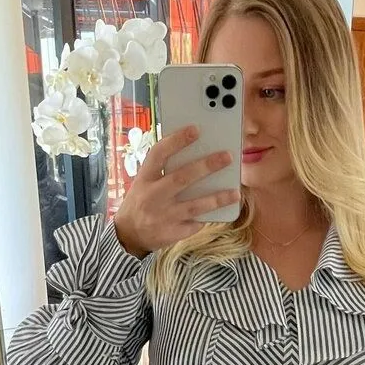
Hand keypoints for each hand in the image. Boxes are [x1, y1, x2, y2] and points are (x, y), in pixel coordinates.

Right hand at [113, 125, 240, 258]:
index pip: (158, 154)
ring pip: (195, 205)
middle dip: (206, 166)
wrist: (129, 234)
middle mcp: (153, 196)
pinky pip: (196, 223)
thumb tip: (198, 154)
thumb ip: (163, 170)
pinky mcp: (173, 232)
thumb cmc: (142, 201)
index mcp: (144, 178)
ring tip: (235, 192)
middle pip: (182, 178)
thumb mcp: (144, 183)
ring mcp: (164, 216)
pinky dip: (210, 216)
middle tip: (227, 156)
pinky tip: (223, 210)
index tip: (196, 130)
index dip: (177, 140)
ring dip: (217, 198)